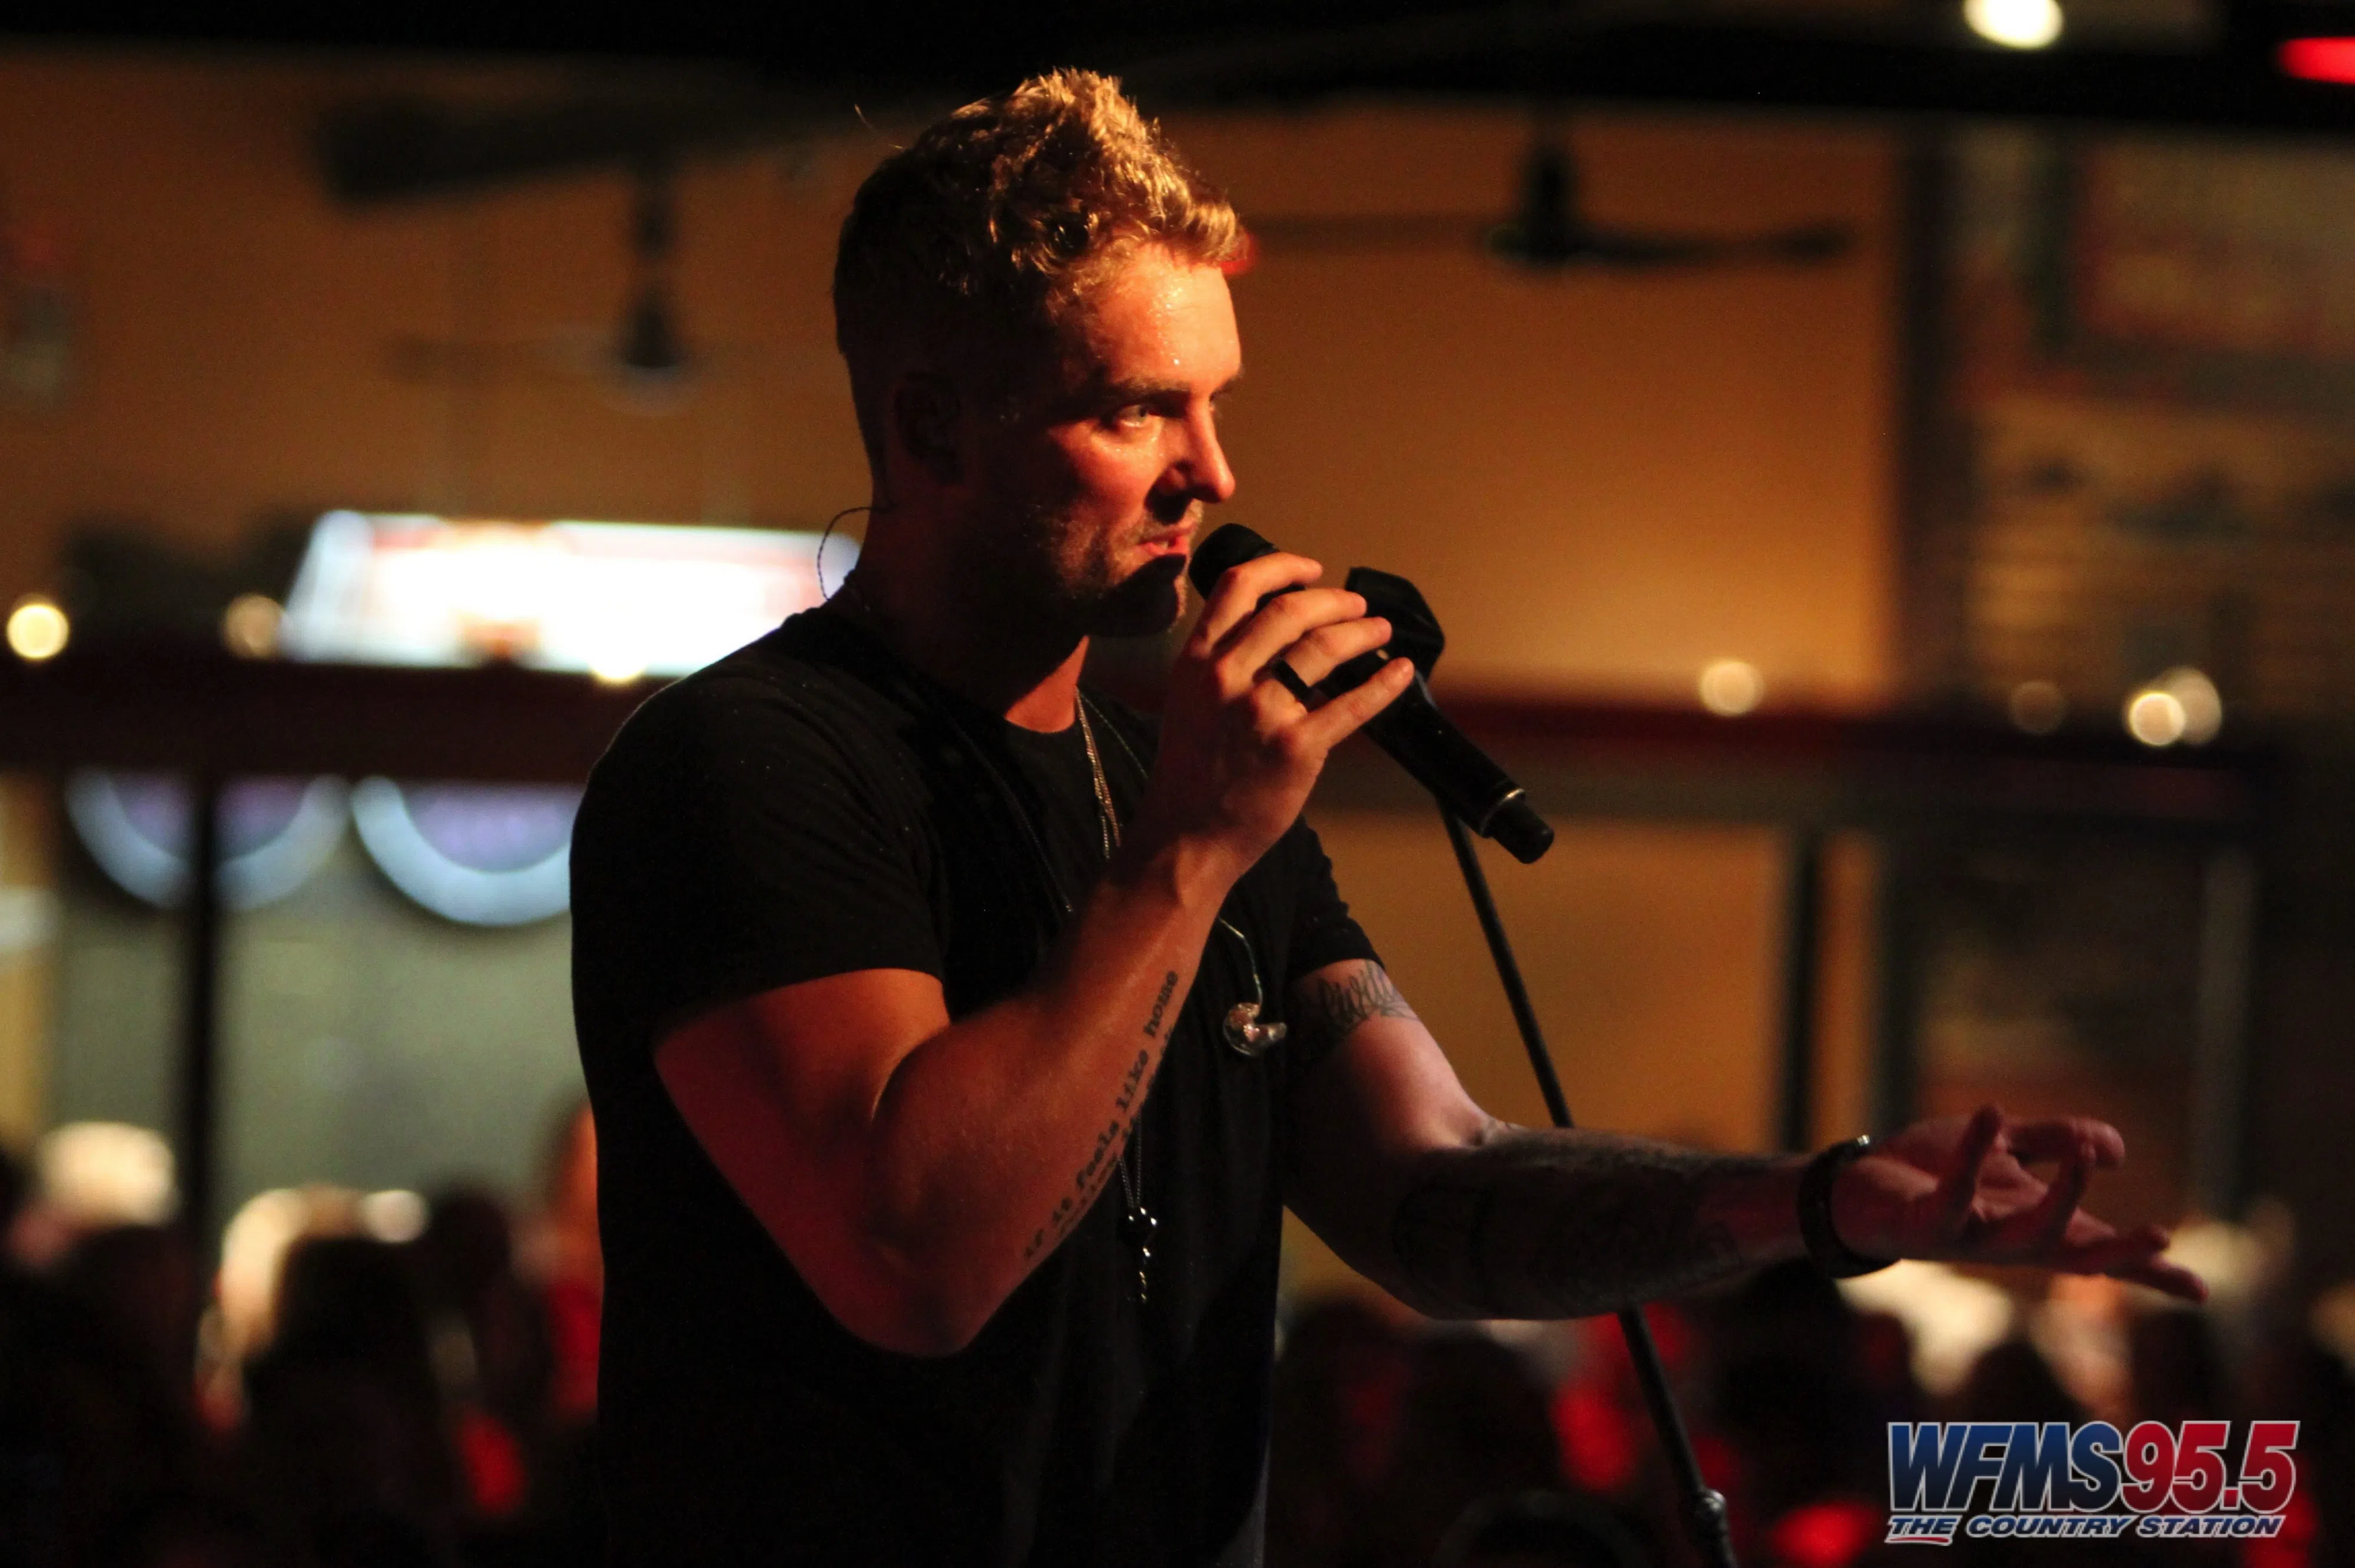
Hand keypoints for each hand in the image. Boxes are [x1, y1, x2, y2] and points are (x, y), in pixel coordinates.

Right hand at [1129, 550, 1414, 876]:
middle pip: (1291, 611)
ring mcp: (1262, 712)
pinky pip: (1352, 704)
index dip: (1283, 566)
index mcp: (1197, 661)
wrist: (1186, 837)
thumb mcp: (1187, 701)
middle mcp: (1226, 678)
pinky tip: (1399, 673)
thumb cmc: (1190, 773)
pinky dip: (1383, 684)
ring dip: (1362, 633)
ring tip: (1379, 632)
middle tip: (1357, 605)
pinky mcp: (1296, 747)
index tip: (1312, 569)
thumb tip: (1275, 628)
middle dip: (1334, 601)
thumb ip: (1221, 661)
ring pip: (1324, 649)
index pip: (1239, 586)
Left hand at [1827, 1105, 2204, 1300]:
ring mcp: (1967, 1237)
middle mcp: (2008, 1242)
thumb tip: (2113, 1149)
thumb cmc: (1929, 1177)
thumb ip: (2055, 1146)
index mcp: (2034, 1227)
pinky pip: (1954, 1189)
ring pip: (2023, 1237)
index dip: (2149, 1274)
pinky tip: (1992, 1113)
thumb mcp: (2002, 1158)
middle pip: (2076, 1257)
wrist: (1852, 1193)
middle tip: (2165, 1237)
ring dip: (2059, 1201)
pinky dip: (1973, 1150)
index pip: (2100, 1253)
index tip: (2203, 1292)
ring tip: (2083, 1158)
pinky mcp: (1925, 1221)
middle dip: (2121, 1253)